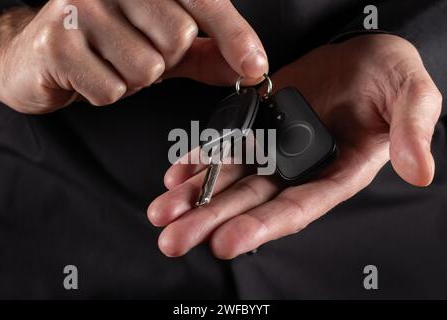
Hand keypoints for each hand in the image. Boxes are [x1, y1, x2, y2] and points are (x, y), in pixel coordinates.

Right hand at [0, 0, 267, 113]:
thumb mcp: (164, 47)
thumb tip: (250, 67)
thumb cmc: (109, 46)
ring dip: (133, 79)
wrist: (42, 54)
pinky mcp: (57, 41)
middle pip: (177, 38)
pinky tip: (90, 75)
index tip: (255, 66)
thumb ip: (207, 54)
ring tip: (110, 64)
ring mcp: (81, 8)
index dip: (234, 35)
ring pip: (146, 68)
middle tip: (135, 53)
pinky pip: (112, 89)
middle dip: (164, 60)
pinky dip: (107, 92)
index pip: (203, 0)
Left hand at [147, 34, 442, 258]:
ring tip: (162, 212)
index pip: (297, 208)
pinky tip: (174, 174)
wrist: (360, 52)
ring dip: (194, 195)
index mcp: (336, 173)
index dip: (262, 227)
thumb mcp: (411, 95)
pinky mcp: (257, 126)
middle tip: (174, 240)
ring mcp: (274, 148)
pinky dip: (198, 161)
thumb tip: (420, 170)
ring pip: (230, 178)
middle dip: (211, 221)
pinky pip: (225, 147)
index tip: (227, 243)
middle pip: (251, 201)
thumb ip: (411, 130)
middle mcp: (299, 168)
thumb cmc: (389, 75)